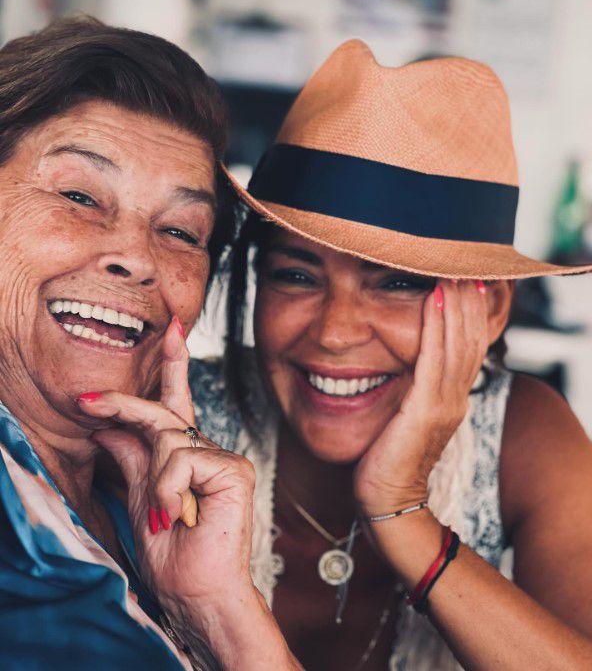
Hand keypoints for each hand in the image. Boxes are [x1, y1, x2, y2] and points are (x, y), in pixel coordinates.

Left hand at [79, 317, 255, 614]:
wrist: (194, 590)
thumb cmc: (171, 553)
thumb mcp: (139, 498)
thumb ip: (131, 460)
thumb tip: (108, 430)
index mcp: (187, 456)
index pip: (177, 402)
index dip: (174, 364)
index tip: (172, 328)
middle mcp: (208, 451)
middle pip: (164, 412)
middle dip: (124, 405)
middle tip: (86, 402)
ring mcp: (224, 458)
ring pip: (169, 439)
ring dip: (152, 479)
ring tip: (159, 514)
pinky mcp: (234, 469)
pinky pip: (184, 458)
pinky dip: (168, 487)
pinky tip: (174, 513)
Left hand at [354, 280, 488, 516]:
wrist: (387, 498)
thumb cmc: (388, 456)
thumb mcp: (407, 414)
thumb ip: (414, 388)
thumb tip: (406, 362)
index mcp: (452, 398)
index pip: (468, 347)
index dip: (470, 313)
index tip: (467, 282)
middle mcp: (455, 398)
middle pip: (470, 339)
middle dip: (468, 301)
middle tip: (465, 266)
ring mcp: (444, 404)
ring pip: (458, 344)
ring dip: (456, 304)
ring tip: (452, 272)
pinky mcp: (425, 410)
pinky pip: (434, 359)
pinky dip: (436, 327)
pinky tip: (433, 301)